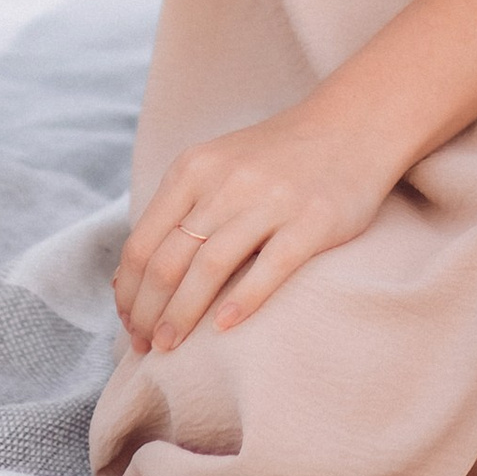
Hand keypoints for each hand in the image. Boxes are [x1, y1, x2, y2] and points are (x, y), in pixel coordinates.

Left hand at [114, 107, 396, 352]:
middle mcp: (225, 182)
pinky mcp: (312, 220)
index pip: (143, 242)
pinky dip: (242, 300)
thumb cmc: (274, 160)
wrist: (350, 128)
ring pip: (209, 266)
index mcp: (193, 170)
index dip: (129, 291)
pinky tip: (223, 327)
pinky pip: (271, 266)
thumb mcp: (215, 170)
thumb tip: (126, 279)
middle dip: (148, 310)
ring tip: (170, 347)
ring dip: (182, 313)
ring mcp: (270, 200)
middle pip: (169, 259)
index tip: (128, 324)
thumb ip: (176, 214)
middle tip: (145, 345)